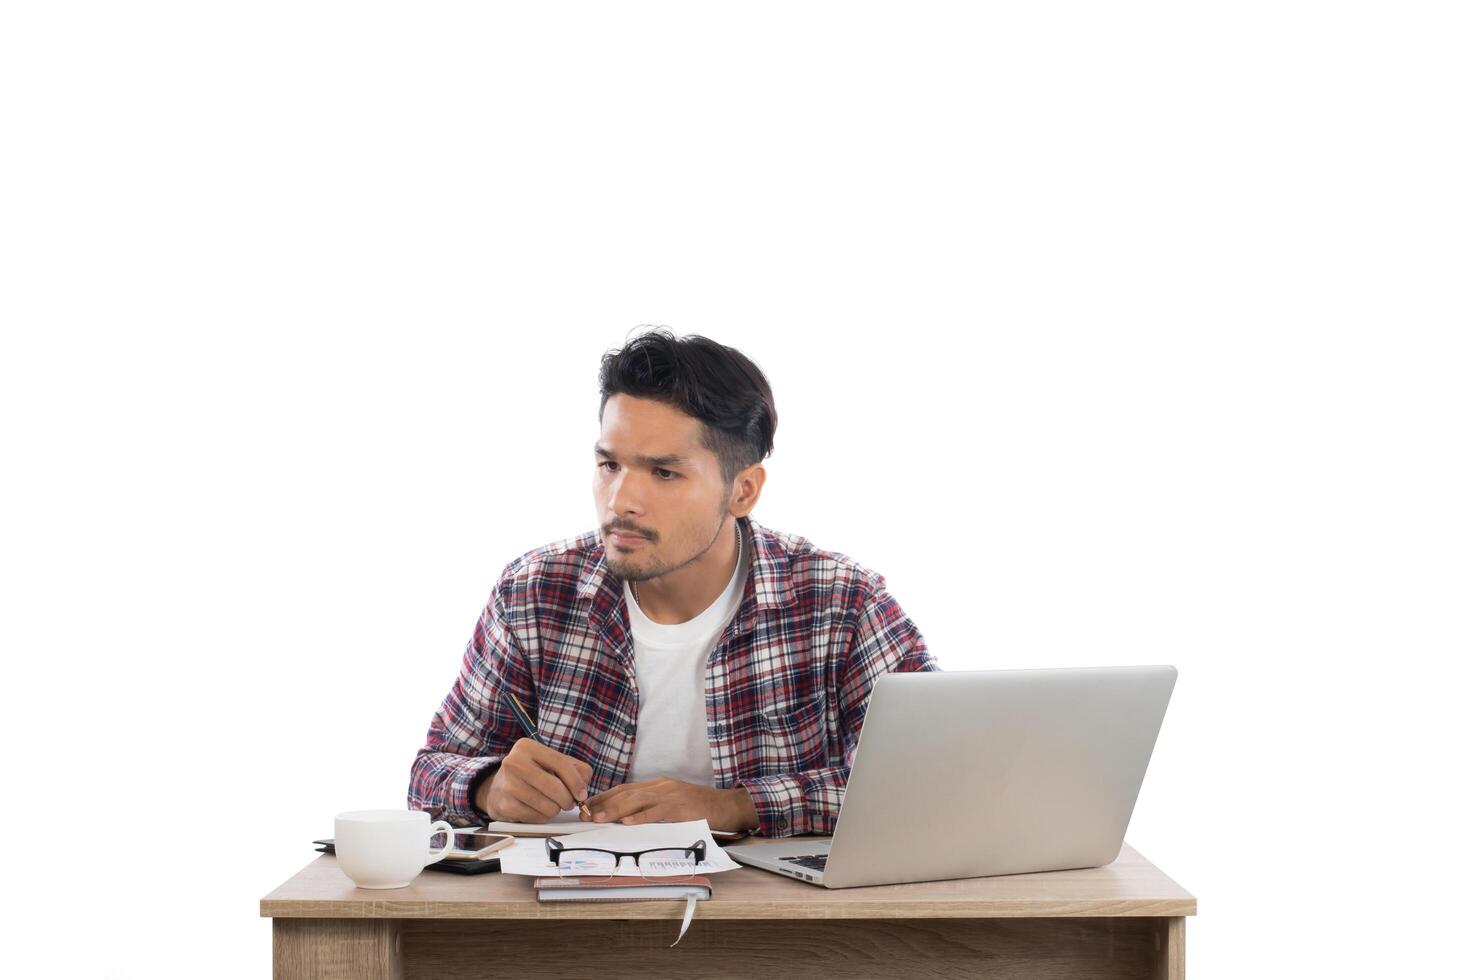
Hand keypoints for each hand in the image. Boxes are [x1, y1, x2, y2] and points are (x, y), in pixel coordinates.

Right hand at [478, 738, 592, 822]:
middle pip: (554, 787)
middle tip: (569, 803)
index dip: (576, 781)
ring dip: (556, 809)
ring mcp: (508, 784)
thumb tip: (583, 788)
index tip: (582, 794)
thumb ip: (575, 769)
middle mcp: (514, 762)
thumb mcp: (552, 763)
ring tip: (552, 804)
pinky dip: (543, 817)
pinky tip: (538, 809)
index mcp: (527, 747)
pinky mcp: (505, 805)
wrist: (499, 788)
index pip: (560, 763)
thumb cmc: (532, 774)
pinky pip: (537, 817)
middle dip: (568, 799)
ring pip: (547, 805)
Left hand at [582, 777, 757, 831]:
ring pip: (637, 801)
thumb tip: (626, 818)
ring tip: (598, 819)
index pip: (624, 789)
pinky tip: (626, 823)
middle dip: (603, 804)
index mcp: (658, 785)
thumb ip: (653, 806)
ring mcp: (671, 796)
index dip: (604, 797)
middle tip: (586, 815)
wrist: (727, 806)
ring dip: (615, 810)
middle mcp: (661, 787)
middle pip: (626, 793)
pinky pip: (657, 812)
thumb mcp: (672, 803)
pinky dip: (640, 817)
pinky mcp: (681, 808)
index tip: (586, 806)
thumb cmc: (699, 808)